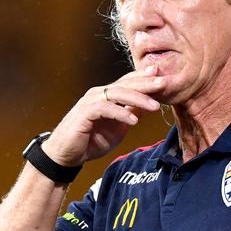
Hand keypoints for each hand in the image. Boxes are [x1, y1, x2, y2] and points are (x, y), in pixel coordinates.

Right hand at [41, 65, 165, 165]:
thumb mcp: (119, 127)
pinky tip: (133, 119)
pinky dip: (120, 113)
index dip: (144, 77)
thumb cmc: (91, 140)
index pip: (128, 82)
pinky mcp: (83, 113)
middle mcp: (99, 94)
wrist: (67, 155)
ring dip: (137, 98)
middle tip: (163, 83)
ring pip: (117, 93)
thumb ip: (132, 114)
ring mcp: (90, 102)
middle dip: (146, 83)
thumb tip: (151, 106)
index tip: (162, 75)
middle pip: (125, 84)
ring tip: (154, 106)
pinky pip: (104, 109)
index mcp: (107, 95)